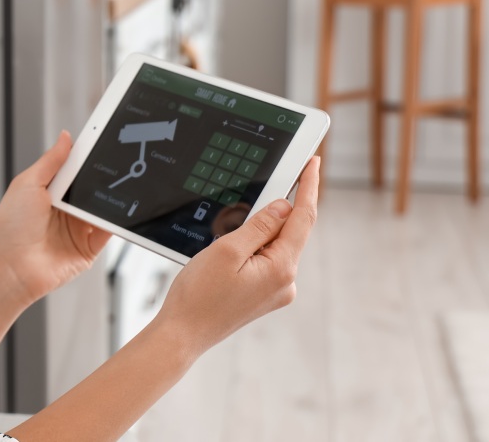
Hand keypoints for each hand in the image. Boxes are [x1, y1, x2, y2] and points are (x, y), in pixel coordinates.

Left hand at [0, 131, 112, 307]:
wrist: (13, 266)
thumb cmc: (11, 227)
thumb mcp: (28, 184)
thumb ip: (50, 161)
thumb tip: (66, 137)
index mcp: (50, 191)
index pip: (75, 170)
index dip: (87, 158)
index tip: (102, 142)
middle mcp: (66, 209)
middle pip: (92, 187)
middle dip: (103, 177)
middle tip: (116, 163)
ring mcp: (78, 228)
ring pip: (103, 207)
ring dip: (111, 198)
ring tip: (119, 184)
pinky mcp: (89, 248)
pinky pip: (109, 231)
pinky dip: (116, 222)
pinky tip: (119, 211)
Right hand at [154, 157, 319, 357]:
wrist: (183, 333)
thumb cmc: (199, 295)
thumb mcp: (227, 250)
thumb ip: (259, 226)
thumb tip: (283, 207)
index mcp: (281, 269)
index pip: (302, 218)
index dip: (308, 187)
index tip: (313, 163)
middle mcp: (285, 283)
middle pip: (290, 232)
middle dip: (277, 210)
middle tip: (259, 190)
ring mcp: (276, 291)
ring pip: (275, 247)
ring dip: (259, 232)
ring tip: (226, 239)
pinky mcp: (263, 296)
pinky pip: (266, 261)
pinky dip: (254, 247)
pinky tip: (230, 251)